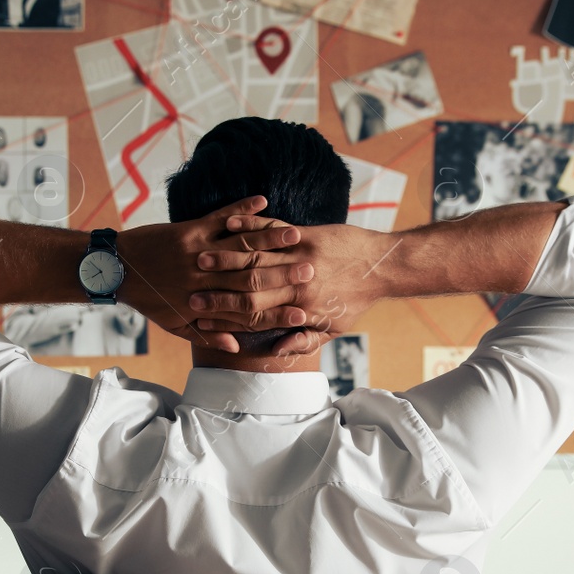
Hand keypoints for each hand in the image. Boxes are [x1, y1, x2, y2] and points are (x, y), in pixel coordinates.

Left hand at [116, 196, 313, 351]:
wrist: (115, 269)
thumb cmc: (148, 299)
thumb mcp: (175, 324)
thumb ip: (207, 335)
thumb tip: (235, 346)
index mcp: (205, 302)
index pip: (247, 310)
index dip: (276, 312)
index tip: (302, 313)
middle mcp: (205, 278)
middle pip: (251, 276)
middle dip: (283, 273)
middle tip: (311, 271)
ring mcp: (198, 250)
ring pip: (241, 245)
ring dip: (270, 239)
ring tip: (297, 236)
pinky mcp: (190, 229)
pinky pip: (221, 216)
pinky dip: (242, 208)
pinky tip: (263, 201)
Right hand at [190, 218, 393, 354]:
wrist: (382, 266)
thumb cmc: (355, 300)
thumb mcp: (334, 328)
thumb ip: (304, 340)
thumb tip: (275, 350)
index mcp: (301, 308)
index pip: (255, 315)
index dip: (227, 317)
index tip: (203, 318)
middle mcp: (298, 283)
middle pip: (249, 287)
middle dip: (217, 289)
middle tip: (190, 290)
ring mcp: (301, 256)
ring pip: (257, 257)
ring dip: (226, 256)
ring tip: (201, 257)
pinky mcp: (307, 235)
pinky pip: (273, 229)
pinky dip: (250, 225)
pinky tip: (229, 222)